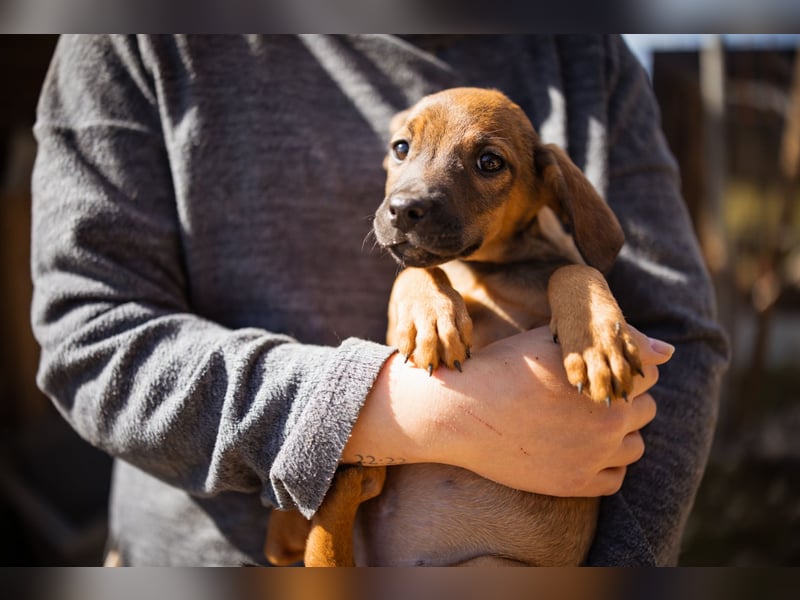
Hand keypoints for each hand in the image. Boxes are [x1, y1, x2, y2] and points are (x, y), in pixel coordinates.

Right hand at [344, 325, 671, 497]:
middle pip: (645, 407)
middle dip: (624, 399)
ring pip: (635, 444)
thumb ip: (609, 342)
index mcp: (603, 376)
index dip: (623, 368)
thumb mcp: (552, 341)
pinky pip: (616, 478)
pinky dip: (606, 465)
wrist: (459, 411)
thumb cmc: (501, 368)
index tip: (598, 372)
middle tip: (585, 398)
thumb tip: (667, 349)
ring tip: (583, 425)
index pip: (646, 372)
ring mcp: (592, 454)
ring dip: (619, 433)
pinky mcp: (575, 483)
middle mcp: (606, 417)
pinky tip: (580, 450)